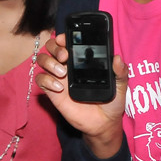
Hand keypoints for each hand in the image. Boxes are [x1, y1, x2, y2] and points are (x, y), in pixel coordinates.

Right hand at [36, 33, 127, 158]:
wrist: (104, 123)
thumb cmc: (111, 101)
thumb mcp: (120, 85)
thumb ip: (120, 72)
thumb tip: (117, 59)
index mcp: (82, 60)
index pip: (67, 42)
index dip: (64, 37)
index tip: (67, 39)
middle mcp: (68, 65)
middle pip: (51, 47)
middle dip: (54, 47)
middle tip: (65, 56)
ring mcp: (58, 78)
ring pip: (43, 60)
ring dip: (48, 62)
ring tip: (62, 72)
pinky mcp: (53, 92)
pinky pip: (40, 80)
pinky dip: (46, 80)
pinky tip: (59, 87)